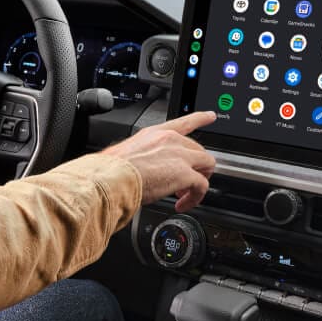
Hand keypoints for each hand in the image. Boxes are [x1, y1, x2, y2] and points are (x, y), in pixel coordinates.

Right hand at [102, 111, 216, 210]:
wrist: (111, 178)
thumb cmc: (112, 170)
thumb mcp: (127, 155)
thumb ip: (141, 158)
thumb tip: (139, 171)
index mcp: (155, 134)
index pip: (183, 122)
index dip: (200, 119)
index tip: (210, 116)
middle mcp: (170, 140)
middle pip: (198, 150)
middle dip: (195, 168)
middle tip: (185, 183)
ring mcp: (180, 155)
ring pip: (207, 165)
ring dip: (199, 181)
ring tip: (186, 194)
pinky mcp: (185, 174)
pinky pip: (202, 186)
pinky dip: (195, 198)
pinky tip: (182, 204)